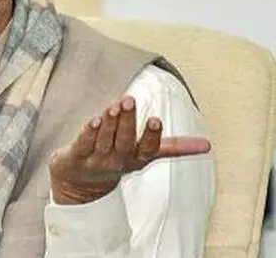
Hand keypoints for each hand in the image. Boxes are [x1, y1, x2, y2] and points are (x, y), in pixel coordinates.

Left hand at [48, 96, 210, 204]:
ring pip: (104, 140)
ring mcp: (97, 159)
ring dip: (109, 123)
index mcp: (137, 158)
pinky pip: (83, 144)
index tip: (156, 120)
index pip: (148, 149)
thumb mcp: (145, 155)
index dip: (152, 136)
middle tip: (129, 100)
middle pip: (124, 140)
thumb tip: (208, 145)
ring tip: (113, 106)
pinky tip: (93, 120)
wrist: (80, 185)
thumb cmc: (116, 159)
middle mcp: (118, 159)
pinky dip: (88, 132)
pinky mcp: (77, 157)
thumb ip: (174, 147)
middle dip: (128, 120)